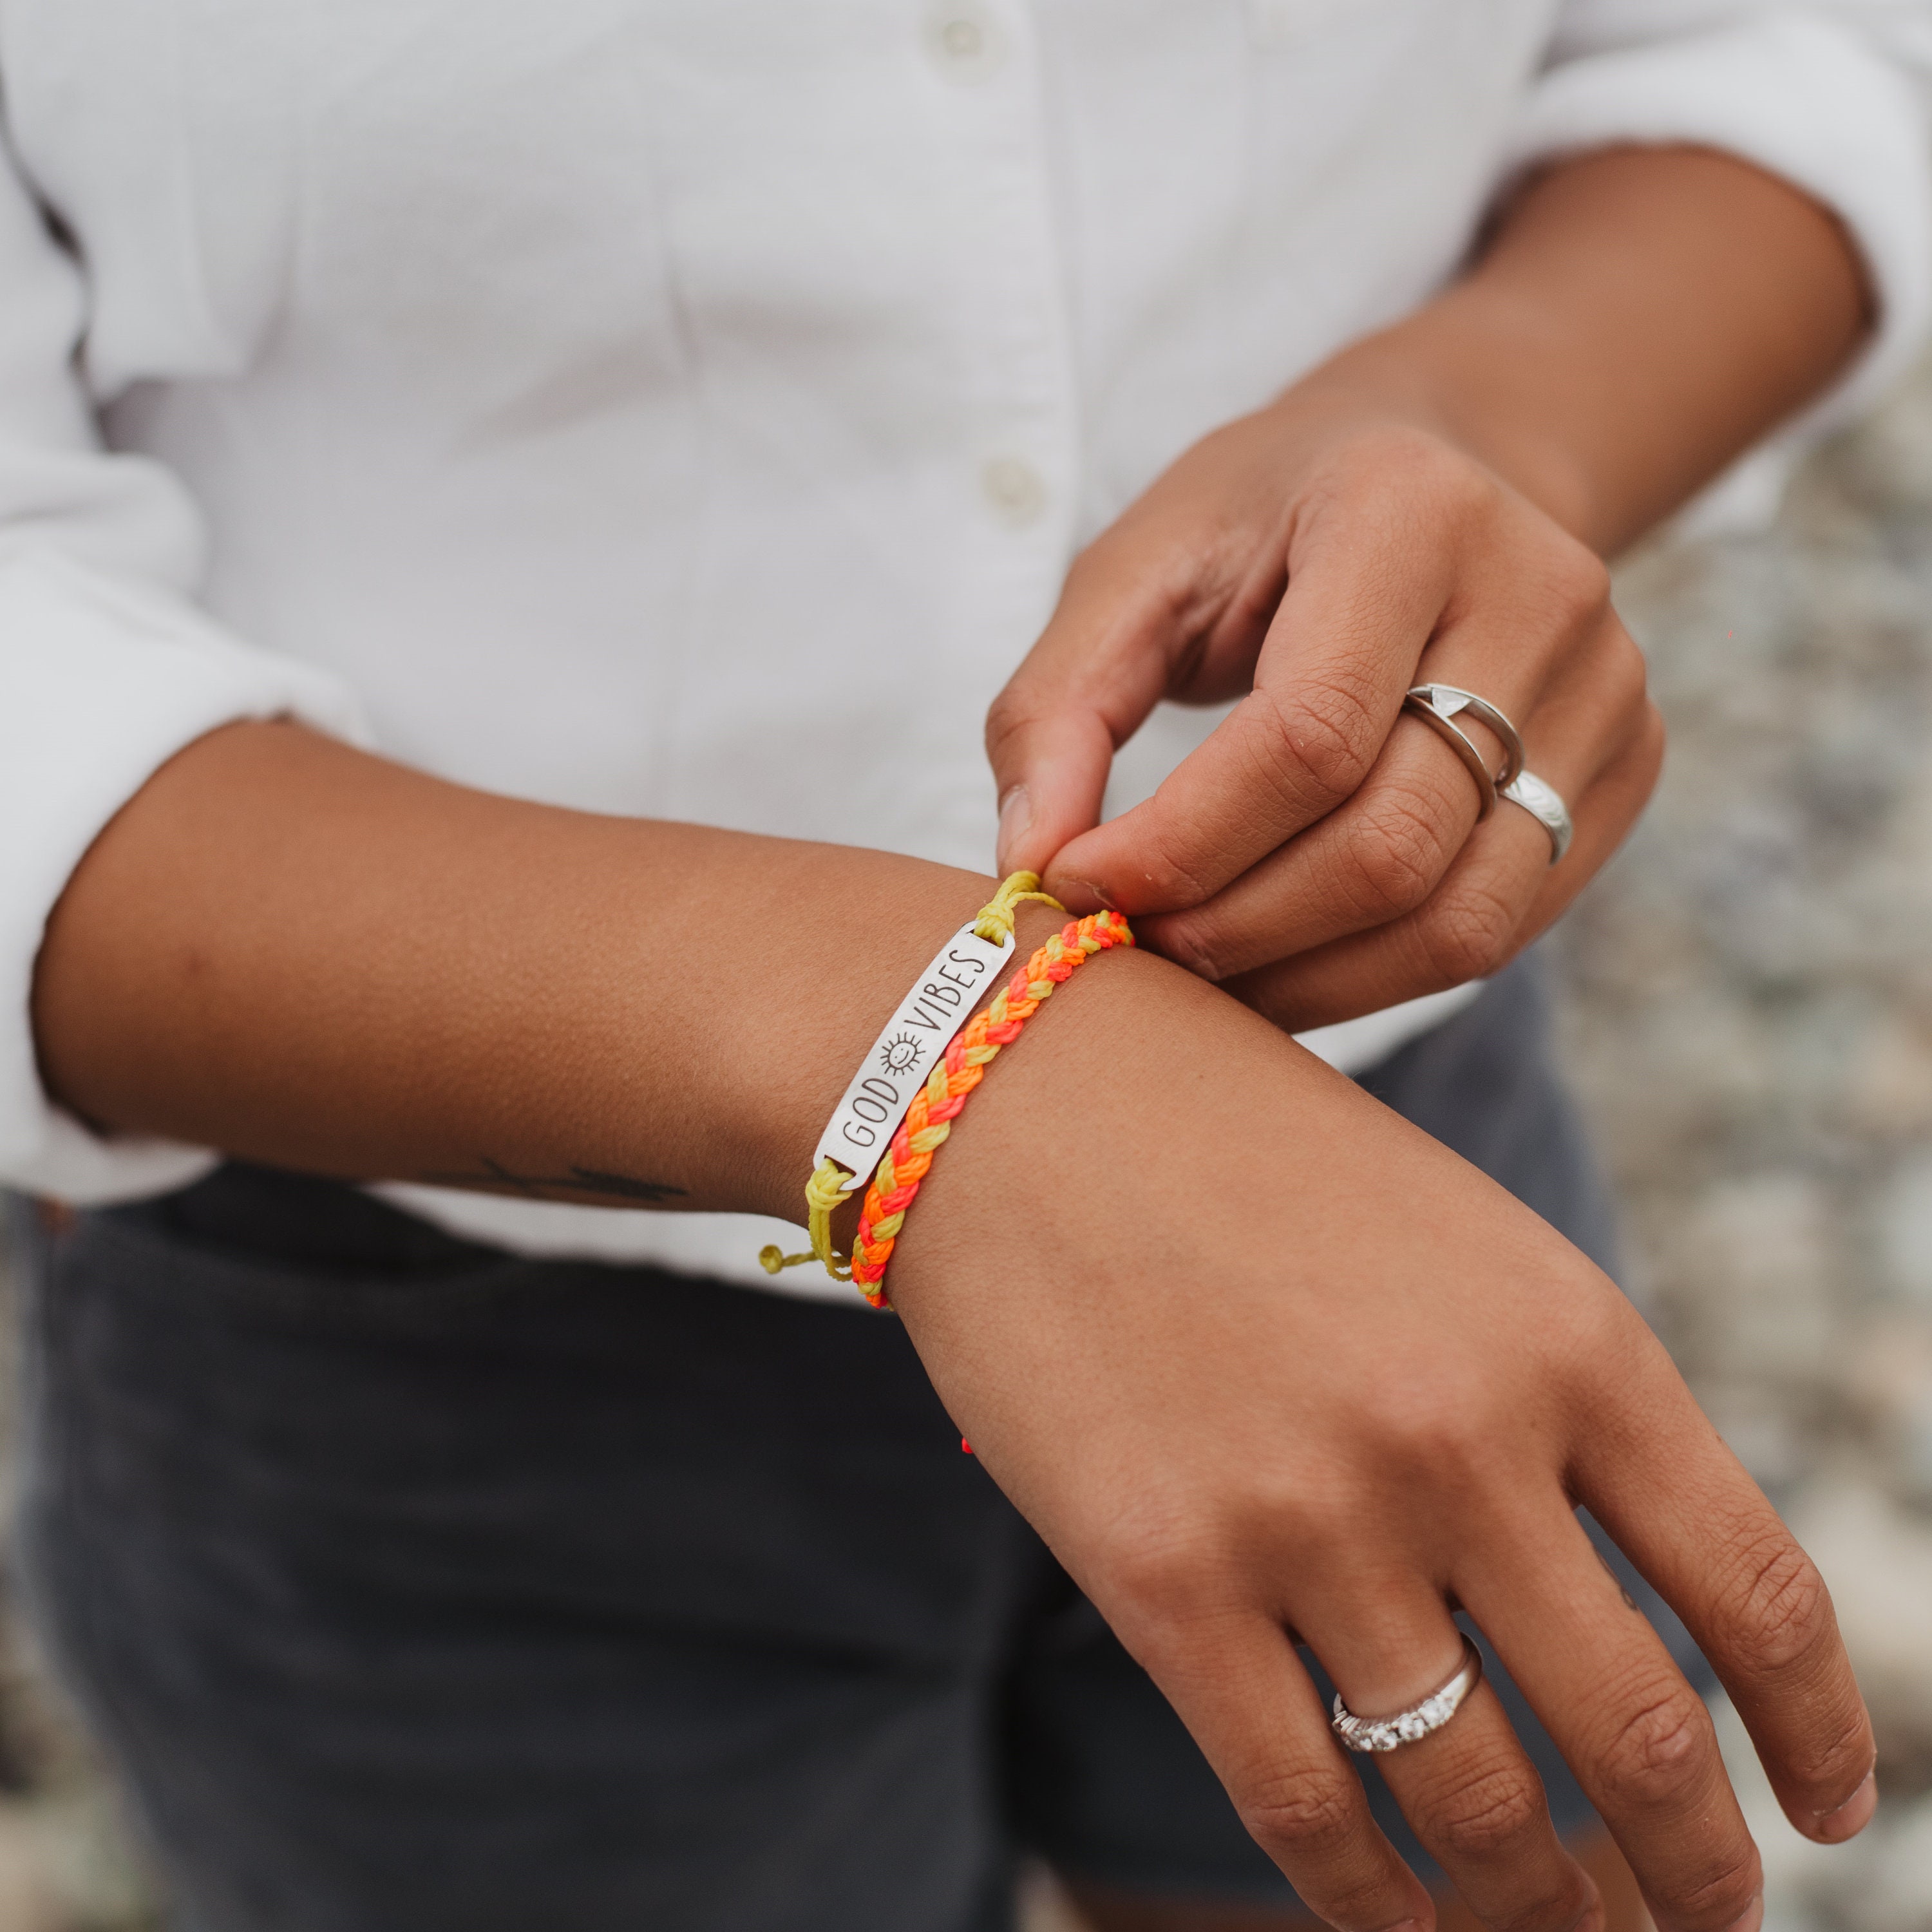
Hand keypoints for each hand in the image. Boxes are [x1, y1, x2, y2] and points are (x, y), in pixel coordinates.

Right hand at [891, 929, 1874, 1931]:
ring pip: (1479, 1806)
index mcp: (1566, 1333)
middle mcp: (1460, 1438)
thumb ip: (1553, 1406)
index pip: (1758, 1594)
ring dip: (1541, 1911)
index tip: (1829, 1817)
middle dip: (1695, 1877)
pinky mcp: (1163, 1580)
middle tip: (1703, 1924)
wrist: (1014, 1085)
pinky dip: (1369, 1903)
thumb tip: (1621, 1614)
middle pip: (1641, 1741)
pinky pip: (1302, 1809)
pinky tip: (1397, 1927)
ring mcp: (1308, 1518)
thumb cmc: (1240, 1153)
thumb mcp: (1451, 1240)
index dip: (1819, 1737)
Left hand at [986, 393, 1662, 1030]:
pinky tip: (1279, 963)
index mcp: (1411, 510)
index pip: (1308, 735)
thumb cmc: (1263, 526)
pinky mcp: (1622, 772)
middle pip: (1388, 844)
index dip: (1182, 843)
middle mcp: (1543, 593)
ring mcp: (1606, 691)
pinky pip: (1499, 931)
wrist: (1436, 474)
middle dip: (1234, 929)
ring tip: (1197, 970)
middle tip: (1133, 946)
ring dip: (1303, 980)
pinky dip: (1371, 978)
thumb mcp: (1135, 572)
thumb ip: (1056, 707)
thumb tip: (1032, 862)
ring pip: (1458, 918)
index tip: (1079, 885)